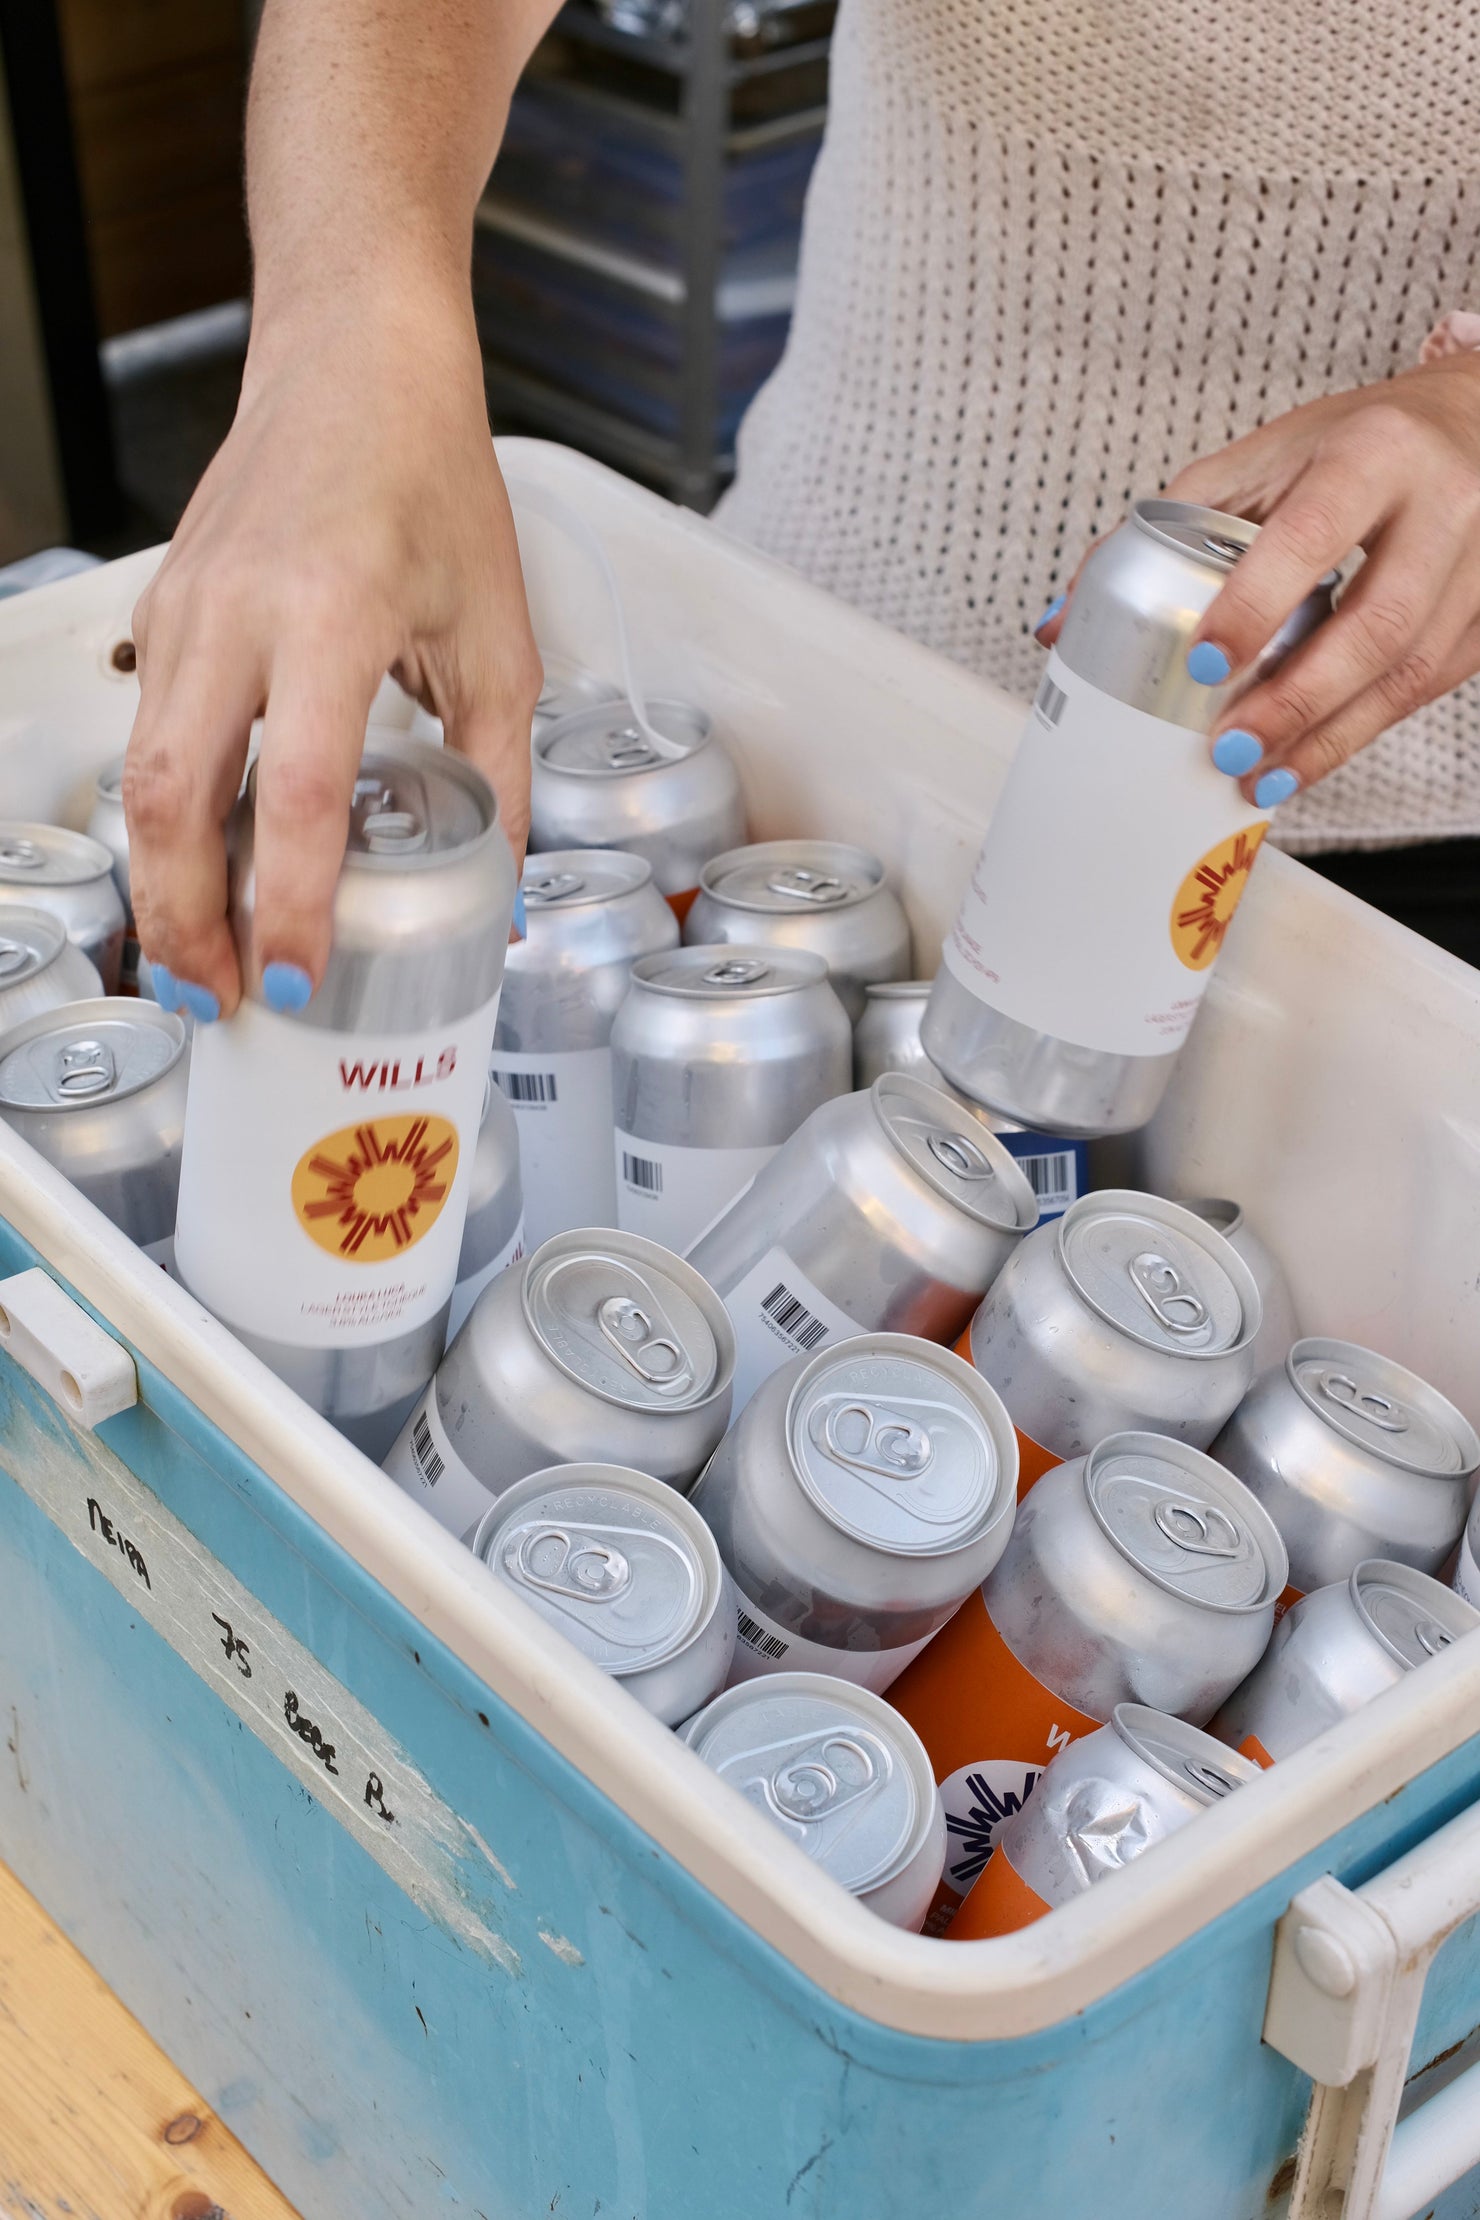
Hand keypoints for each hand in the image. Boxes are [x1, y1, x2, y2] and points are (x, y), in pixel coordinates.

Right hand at [124, 277, 540, 1019]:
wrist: (355, 361)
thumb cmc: (432, 480)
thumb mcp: (498, 637)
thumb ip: (499, 773)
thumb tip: (502, 886)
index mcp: (333, 613)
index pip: (295, 791)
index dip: (289, 900)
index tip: (298, 977)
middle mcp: (238, 613)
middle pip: (175, 800)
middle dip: (186, 920)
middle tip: (220, 1002)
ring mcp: (183, 610)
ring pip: (143, 775)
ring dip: (165, 883)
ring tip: (201, 963)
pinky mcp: (162, 612)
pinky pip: (151, 735)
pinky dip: (169, 820)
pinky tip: (205, 871)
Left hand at [1037, 354, 1479, 808]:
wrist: (1473, 423)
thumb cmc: (1353, 444)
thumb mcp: (1263, 458)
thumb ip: (1164, 530)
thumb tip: (1063, 625)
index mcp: (1372, 450)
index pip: (1313, 532)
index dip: (1258, 601)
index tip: (1207, 663)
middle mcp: (1445, 502)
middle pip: (1378, 620)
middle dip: (1298, 698)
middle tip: (1229, 748)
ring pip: (1411, 669)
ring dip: (1330, 737)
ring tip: (1261, 777)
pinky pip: (1430, 687)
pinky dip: (1362, 732)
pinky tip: (1307, 760)